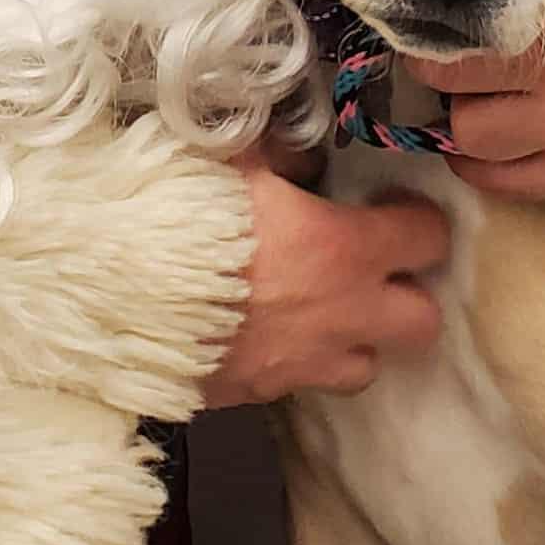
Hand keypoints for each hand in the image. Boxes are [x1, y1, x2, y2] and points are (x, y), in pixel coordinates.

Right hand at [201, 153, 450, 408]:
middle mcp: (341, 314)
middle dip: (406, 295)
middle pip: (421, 321)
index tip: (389, 207)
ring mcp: (305, 363)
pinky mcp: (263, 394)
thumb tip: (299, 150)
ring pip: (367, 366)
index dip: (417, 220)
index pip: (429, 239)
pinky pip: (301, 385)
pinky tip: (266, 333)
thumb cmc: (178, 220)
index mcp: (344, 249)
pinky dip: (296, 363)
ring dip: (354, 339)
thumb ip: (277, 151)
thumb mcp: (229, 159)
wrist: (115, 299)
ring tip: (321, 311)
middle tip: (370, 269)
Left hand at [430, 0, 544, 202]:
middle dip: (441, 74)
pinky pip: (509, 184)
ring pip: (471, 140)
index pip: (459, 32)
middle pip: (452, 90)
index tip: (430, 22)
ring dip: (461, 120)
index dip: (434, 28)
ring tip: (473, 96)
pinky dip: (484, 165)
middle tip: (447, 60)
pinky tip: (489, 137)